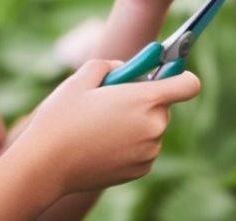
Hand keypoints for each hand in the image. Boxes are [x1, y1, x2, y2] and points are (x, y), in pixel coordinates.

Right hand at [11, 59, 201, 195]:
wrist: (46, 164)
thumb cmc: (62, 118)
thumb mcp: (81, 78)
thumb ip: (109, 65)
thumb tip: (122, 68)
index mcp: (145, 100)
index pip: (188, 84)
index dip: (180, 75)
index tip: (165, 73)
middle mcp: (154, 127)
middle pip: (163, 105)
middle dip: (144, 99)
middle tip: (113, 99)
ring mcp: (149, 151)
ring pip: (151, 127)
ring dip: (135, 122)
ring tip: (100, 124)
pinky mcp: (141, 169)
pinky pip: (143, 147)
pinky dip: (130, 142)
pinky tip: (101, 143)